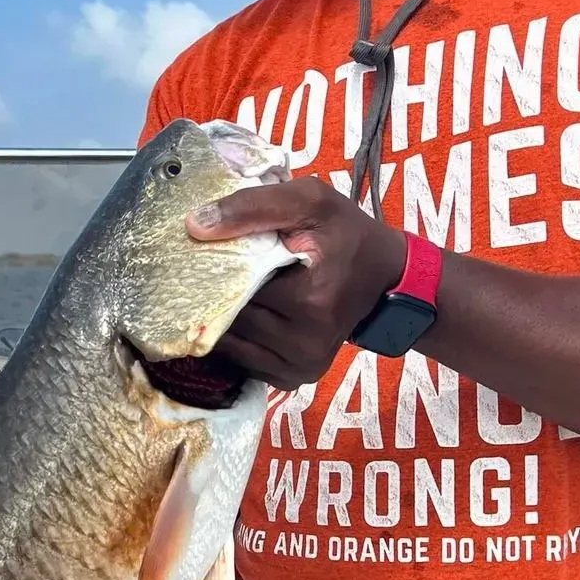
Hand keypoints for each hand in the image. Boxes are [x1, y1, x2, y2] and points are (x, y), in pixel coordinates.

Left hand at [188, 178, 407, 388]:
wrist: (383, 274)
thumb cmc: (346, 234)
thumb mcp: (310, 201)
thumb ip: (252, 207)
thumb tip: (195, 225)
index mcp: (309, 302)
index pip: (235, 289)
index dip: (221, 267)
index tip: (219, 250)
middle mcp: (305, 345)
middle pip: (232, 319)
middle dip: (221, 294)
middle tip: (221, 269)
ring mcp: (301, 367)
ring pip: (233, 344)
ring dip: (225, 319)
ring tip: (234, 291)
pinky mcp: (295, 378)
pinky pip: (245, 362)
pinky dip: (239, 340)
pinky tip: (248, 314)